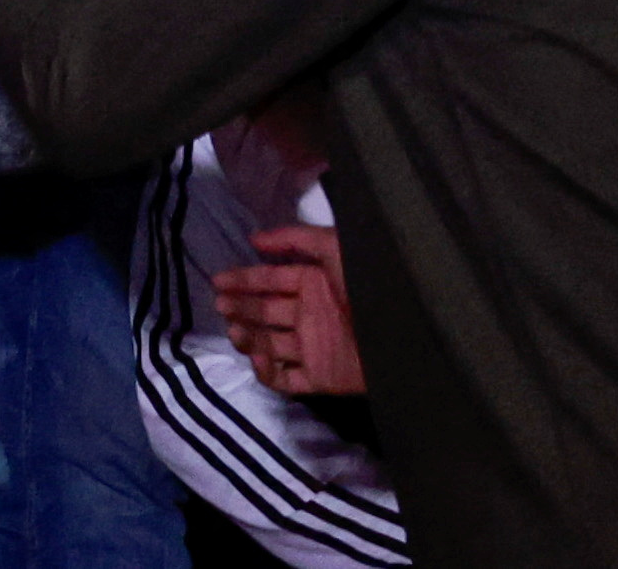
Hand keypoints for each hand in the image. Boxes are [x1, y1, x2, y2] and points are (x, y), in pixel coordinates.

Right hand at [218, 222, 366, 396]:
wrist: (399, 334)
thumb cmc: (367, 285)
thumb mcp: (334, 246)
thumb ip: (294, 238)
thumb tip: (255, 239)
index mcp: (313, 285)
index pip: (270, 281)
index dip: (243, 280)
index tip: (218, 281)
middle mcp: (309, 315)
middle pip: (265, 312)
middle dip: (241, 307)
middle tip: (222, 306)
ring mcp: (313, 348)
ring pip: (269, 344)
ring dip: (247, 337)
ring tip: (235, 330)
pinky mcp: (320, 378)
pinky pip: (286, 379)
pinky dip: (267, 372)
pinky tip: (258, 357)